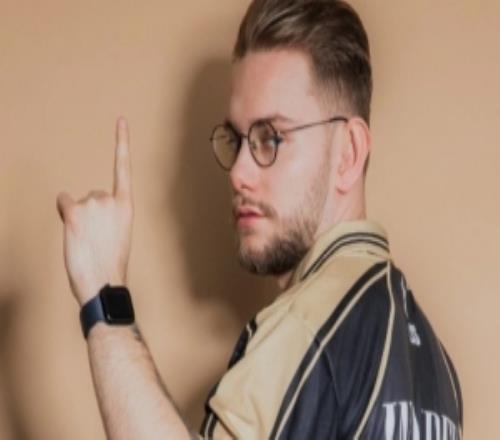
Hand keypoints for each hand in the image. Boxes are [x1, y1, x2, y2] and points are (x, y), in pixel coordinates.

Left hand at [57, 117, 133, 305]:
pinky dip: (63, 212)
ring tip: (87, 240)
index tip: (121, 121)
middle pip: (93, 196)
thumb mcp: (119, 234)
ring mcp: (92, 204)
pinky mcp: (73, 213)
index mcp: (127, 205)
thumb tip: (88, 210)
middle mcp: (110, 199)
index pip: (123, 168)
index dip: (122, 142)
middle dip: (91, 213)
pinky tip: (72, 230)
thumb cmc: (112, 263)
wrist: (104, 281)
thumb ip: (109, 215)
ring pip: (77, 202)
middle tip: (95, 237)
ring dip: (78, 218)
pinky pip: (63, 202)